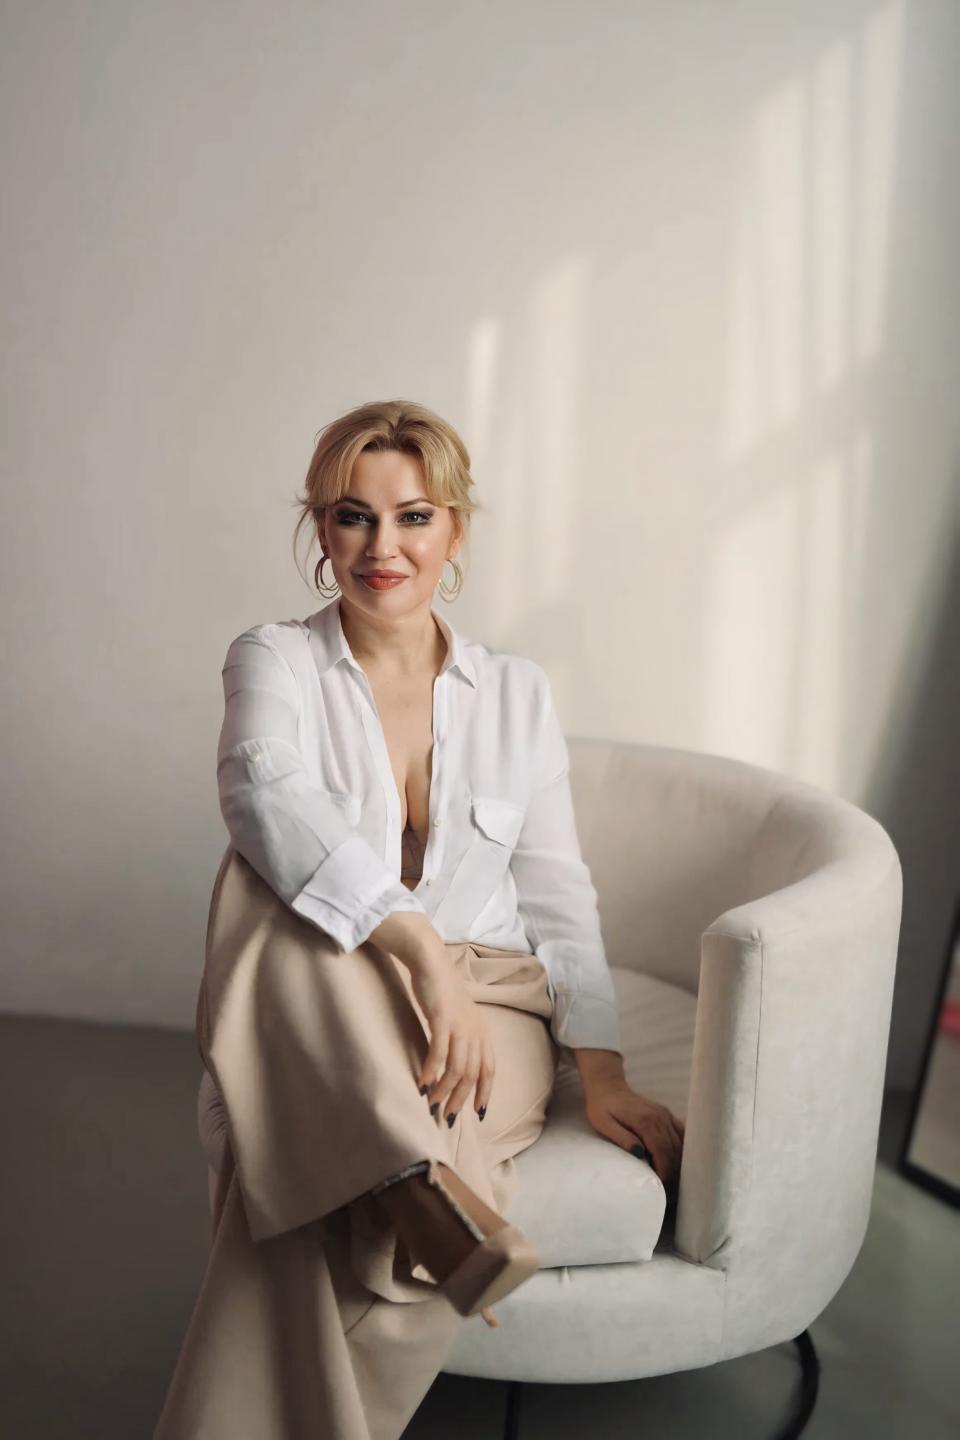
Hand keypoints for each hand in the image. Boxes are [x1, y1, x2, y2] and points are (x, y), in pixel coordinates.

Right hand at [403, 952, 494, 1125]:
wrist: (431, 961)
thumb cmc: (442, 990)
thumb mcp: (459, 1016)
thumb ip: (462, 1038)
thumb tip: (455, 1066)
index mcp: (482, 1031)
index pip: (489, 1069)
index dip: (484, 1092)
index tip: (478, 1113)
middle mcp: (476, 1030)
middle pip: (472, 1074)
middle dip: (460, 1099)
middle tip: (446, 1116)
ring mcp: (460, 1025)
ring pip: (456, 1068)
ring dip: (444, 1090)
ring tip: (431, 1103)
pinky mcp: (442, 1019)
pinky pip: (438, 1053)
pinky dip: (431, 1072)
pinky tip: (422, 1083)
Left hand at [583, 1076, 684, 1198]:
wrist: (607, 1086)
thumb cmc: (601, 1106)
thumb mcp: (603, 1124)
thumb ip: (622, 1138)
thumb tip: (640, 1154)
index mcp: (645, 1121)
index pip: (662, 1151)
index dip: (665, 1172)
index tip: (664, 1189)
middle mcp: (660, 1118)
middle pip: (674, 1150)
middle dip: (675, 1173)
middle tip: (672, 1192)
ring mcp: (665, 1115)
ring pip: (680, 1144)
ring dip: (680, 1163)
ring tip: (677, 1182)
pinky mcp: (666, 1114)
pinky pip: (682, 1133)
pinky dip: (685, 1148)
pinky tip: (684, 1162)